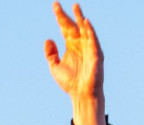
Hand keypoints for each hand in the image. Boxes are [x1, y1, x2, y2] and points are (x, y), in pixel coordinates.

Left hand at [43, 3, 105, 124]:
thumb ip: (51, 54)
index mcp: (71, 45)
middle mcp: (80, 44)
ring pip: (84, 30)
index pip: (65, 27)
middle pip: (74, 25)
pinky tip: (85, 23)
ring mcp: (89, 48)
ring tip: (76, 7)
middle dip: (69, 14)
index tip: (55, 5)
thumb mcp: (55, 67)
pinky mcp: (96, 55)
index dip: (60, 16)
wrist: (81, 95)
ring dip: (80, 18)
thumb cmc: (70, 82)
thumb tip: (48, 39)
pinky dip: (90, 31)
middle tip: (63, 3)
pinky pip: (93, 40)